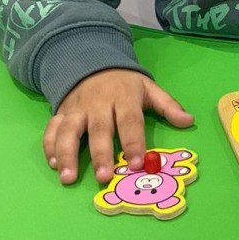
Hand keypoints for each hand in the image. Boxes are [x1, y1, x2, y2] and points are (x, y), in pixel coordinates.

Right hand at [43, 69, 193, 184]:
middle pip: (99, 129)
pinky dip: (50, 146)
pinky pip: (52, 129)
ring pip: (69, 131)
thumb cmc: (125, 83)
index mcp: (123, 97)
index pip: (129, 121)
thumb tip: (189, 121)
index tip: (136, 164)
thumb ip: (168, 106)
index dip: (133, 142)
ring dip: (67, 154)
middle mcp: (98, 103)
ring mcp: (77, 108)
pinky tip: (54, 163)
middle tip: (103, 177)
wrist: (91, 62)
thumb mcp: (148, 88)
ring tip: (68, 177)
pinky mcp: (61, 112)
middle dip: (100, 154)